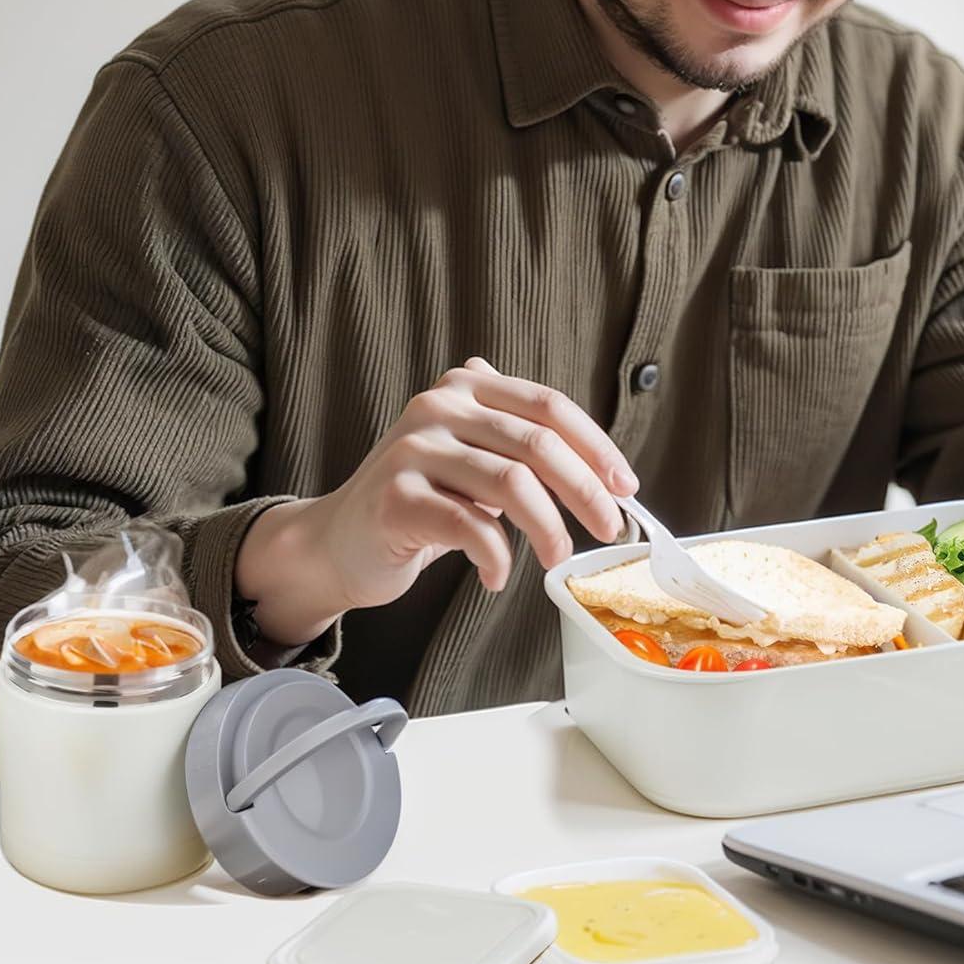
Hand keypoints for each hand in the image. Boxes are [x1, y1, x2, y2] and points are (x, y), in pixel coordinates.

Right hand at [235, 358, 637, 644]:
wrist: (338, 541)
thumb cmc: (422, 504)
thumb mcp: (476, 460)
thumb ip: (524, 445)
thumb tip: (606, 470)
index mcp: (466, 387)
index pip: (549, 406)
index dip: (596, 446)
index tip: (625, 486)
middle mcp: (438, 406)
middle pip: (538, 443)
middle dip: (585, 490)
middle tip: (609, 527)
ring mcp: (413, 449)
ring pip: (512, 484)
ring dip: (548, 528)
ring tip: (556, 557)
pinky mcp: (395, 496)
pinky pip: (470, 527)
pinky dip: (497, 557)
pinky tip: (498, 576)